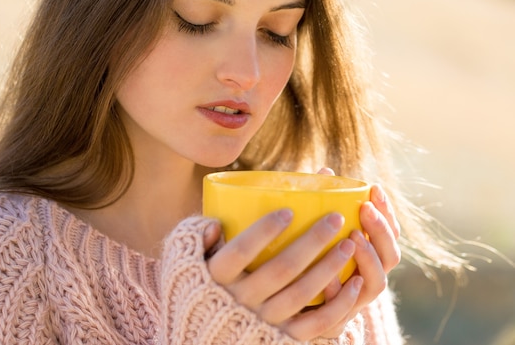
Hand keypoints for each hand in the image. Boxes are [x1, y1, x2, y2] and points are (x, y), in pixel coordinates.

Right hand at [202, 209, 363, 340]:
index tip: (288, 211)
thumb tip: (214, 222)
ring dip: (329, 267)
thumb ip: (196, 239)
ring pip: (301, 294)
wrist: (206, 338)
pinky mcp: (283, 339)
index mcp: (216, 277)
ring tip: (349, 243)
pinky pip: (315, 324)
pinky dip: (339, 305)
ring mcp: (263, 322)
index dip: (264, 231)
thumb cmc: (200, 287)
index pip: (240, 251)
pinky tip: (355, 282)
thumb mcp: (186, 263)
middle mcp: (240, 301)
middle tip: (335, 218)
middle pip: (280, 269)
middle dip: (311, 241)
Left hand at [315, 168, 401, 335]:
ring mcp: (358, 299)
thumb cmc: (307, 260)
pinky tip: (329, 280)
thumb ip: (323, 206)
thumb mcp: (316, 232)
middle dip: (381, 230)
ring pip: (377, 282)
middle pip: (391, 255)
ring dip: (368, 258)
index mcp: (370, 254)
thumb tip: (323, 171)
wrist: (292, 308)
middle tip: (365, 209)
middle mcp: (370, 276)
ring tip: (354, 238)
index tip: (375, 188)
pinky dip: (341, 293)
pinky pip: (346, 309)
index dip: (387, 211)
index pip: (390, 232)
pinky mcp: (340, 318)